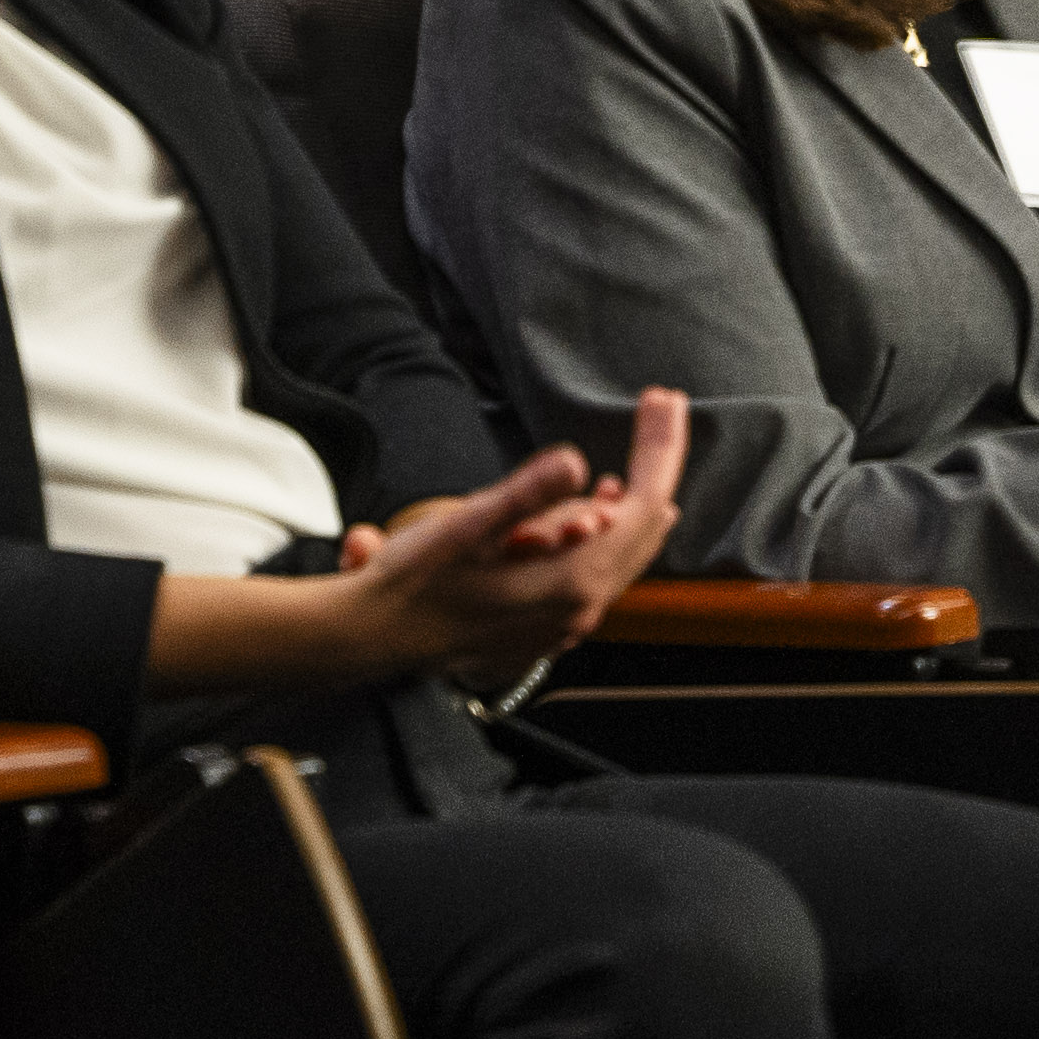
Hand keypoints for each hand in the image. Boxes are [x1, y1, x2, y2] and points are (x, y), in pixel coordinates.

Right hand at [321, 392, 690, 688]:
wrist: (373, 638)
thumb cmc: (415, 581)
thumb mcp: (467, 527)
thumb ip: (527, 494)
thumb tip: (577, 461)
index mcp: (572, 581)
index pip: (645, 505)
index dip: (659, 447)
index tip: (663, 400)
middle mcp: (580, 608)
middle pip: (647, 527)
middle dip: (659, 461)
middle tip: (665, 407)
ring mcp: (565, 623)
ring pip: (626, 554)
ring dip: (638, 500)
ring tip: (648, 451)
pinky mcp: (546, 626)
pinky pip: (599, 573)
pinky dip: (611, 535)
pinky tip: (599, 515)